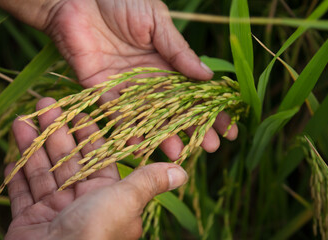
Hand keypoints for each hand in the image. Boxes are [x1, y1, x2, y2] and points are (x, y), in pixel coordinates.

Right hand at [5, 98, 187, 239]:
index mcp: (108, 197)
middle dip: (58, 131)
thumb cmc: (96, 232)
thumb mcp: (126, 201)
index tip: (80, 111)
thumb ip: (149, 182)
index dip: (89, 134)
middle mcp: (82, 202)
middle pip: (68, 159)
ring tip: (26, 117)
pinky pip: (23, 190)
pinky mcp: (29, 220)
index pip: (98, 157)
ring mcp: (54, 211)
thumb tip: (182, 173)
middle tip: (47, 105)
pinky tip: (15, 148)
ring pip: (44, 169)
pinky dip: (20, 170)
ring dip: (36, 143)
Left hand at [44, 0, 237, 159]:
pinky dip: (125, 130)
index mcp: (165, 62)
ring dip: (162, 136)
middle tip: (211, 147)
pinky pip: (114, 113)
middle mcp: (148, 79)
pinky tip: (140, 146)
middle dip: (192, 128)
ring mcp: (125, 86)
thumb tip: (208, 76)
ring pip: (147, 117)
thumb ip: (178, 51)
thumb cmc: (123, 1)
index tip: (228, 126)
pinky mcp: (100, 89)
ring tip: (178, 153)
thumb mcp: (157, 22)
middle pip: (173, 109)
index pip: (192, 90)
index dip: (210, 108)